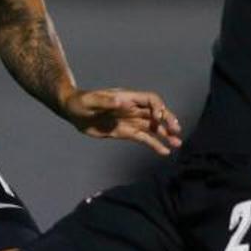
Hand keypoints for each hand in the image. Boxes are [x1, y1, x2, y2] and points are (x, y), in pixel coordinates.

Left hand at [63, 87, 182, 155]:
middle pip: (156, 113)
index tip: (158, 118)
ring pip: (152, 127)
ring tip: (178, 143)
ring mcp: (130, 120)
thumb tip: (123, 101)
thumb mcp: (91, 100)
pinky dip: (154, 144)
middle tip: (176, 131)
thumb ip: (106, 101)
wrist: (72, 112)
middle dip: (167, 120)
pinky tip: (164, 151)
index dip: (157, 108)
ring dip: (165, 134)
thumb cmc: (80, 102)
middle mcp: (132, 109)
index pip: (150, 100)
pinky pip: (143, 138)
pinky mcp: (125, 132)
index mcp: (127, 98)